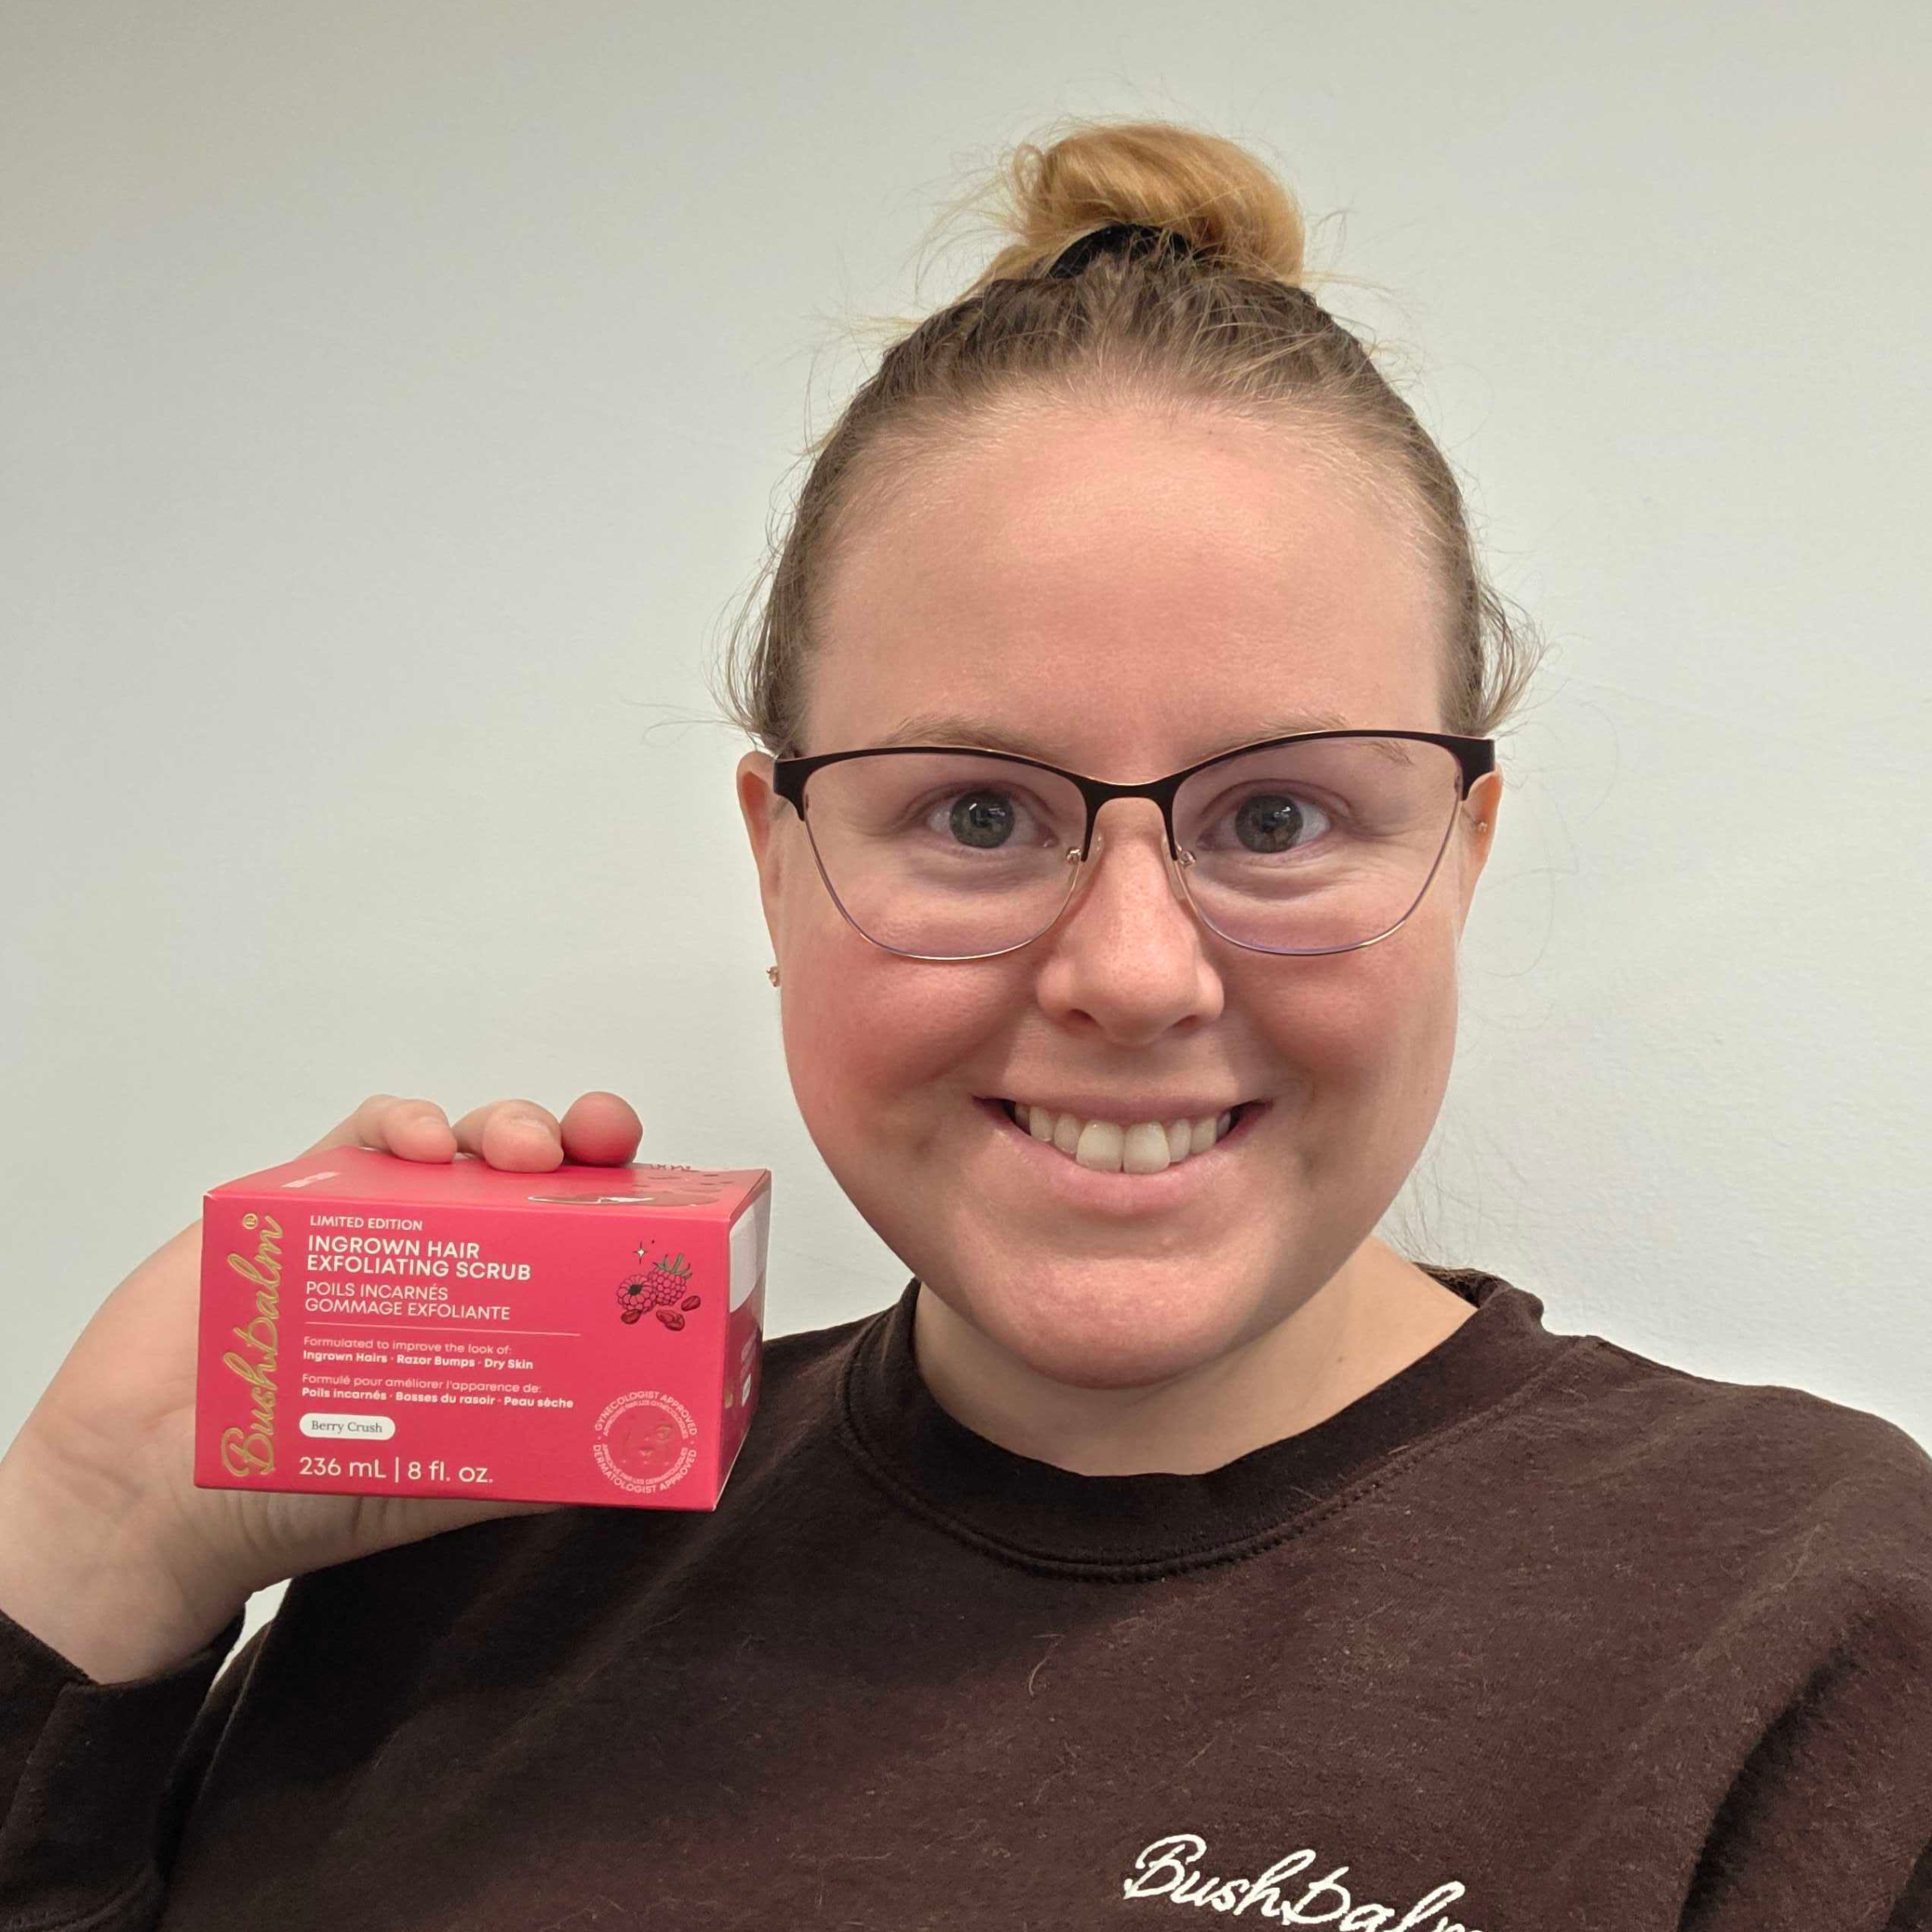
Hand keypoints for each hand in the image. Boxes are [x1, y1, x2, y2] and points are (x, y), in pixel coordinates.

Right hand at [0, 1091, 642, 1680]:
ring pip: (459, 1140)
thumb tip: (640, 1461)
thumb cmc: (298, 1491)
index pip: (577, 1235)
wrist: (148, 1499)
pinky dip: (400, 1122)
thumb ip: (534, 1469)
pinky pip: (361, 1135)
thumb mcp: (441, 1485)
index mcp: (491, 1310)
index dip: (622, 1200)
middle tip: (598, 1139)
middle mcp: (445, 1256)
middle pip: (531, 1173)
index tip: (656, 1187)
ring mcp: (374, 1220)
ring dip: (501, 1124)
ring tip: (518, 1147)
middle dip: (576, 1139)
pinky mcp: (297, 1196)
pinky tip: (419, 1141)